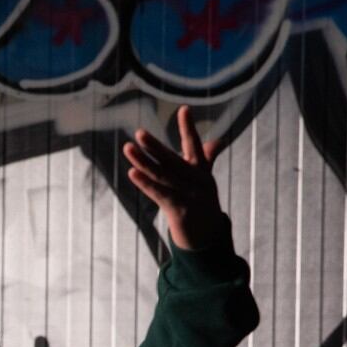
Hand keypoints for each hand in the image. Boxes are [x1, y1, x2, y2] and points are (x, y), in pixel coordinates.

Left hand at [123, 105, 227, 250]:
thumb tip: (218, 141)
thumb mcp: (205, 179)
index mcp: (200, 171)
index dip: (188, 128)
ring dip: (144, 161)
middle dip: (155, 146)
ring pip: (162, 175)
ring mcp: (188, 195)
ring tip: (128, 148)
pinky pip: (159, 194)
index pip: (194, 145)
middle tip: (140, 133)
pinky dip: (146, 183)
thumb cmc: (203, 204)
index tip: (184, 109)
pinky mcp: (179, 211)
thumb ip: (208, 158)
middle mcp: (195, 180)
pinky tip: (132, 172)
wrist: (208, 238)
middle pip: (171, 160)